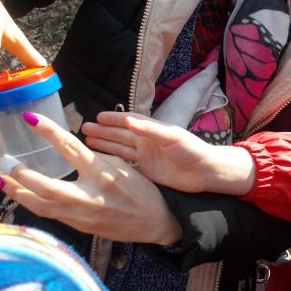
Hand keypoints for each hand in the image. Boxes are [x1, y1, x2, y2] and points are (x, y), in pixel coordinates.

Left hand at [0, 112, 181, 244]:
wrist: (155, 223)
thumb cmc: (140, 191)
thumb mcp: (121, 167)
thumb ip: (93, 159)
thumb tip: (67, 149)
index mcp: (102, 173)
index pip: (69, 147)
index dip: (47, 131)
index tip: (29, 118)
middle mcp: (90, 195)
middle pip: (46, 187)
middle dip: (22, 177)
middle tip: (6, 165)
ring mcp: (82, 215)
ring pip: (41, 206)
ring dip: (17, 194)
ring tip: (1, 181)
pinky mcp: (79, 227)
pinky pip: (49, 215)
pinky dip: (33, 203)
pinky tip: (22, 196)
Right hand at [83, 112, 254, 194]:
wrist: (206, 173)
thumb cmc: (193, 151)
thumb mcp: (172, 138)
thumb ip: (151, 130)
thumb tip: (129, 120)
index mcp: (153, 131)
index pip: (128, 122)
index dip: (112, 119)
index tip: (96, 117)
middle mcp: (147, 143)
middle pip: (120, 136)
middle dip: (103, 132)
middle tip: (83, 129)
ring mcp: (147, 157)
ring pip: (121, 150)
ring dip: (105, 146)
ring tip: (88, 142)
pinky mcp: (149, 172)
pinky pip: (127, 166)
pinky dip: (115, 164)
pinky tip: (102, 164)